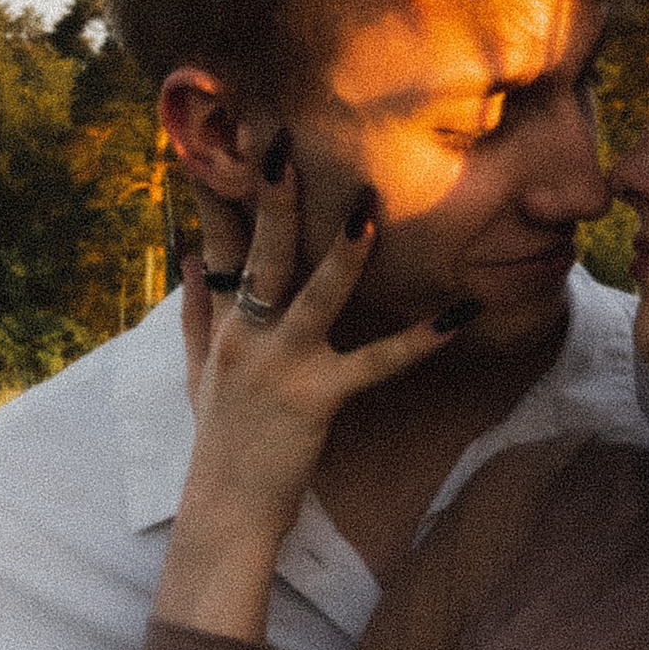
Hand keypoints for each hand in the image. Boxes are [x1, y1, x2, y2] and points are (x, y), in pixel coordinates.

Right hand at [159, 152, 457, 640]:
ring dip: (342, 251)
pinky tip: (459, 314)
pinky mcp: (318, 399)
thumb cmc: (218, 441)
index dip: (224, 189)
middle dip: (272, 195)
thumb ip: (197, 311)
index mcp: (225, 323)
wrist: (225, 512)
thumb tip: (188, 257)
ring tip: (366, 207)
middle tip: (284, 138)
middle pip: (261, 253)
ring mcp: (282, 365)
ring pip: (313, 295)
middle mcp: (248, 336)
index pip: (222, 243)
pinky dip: (421, 339)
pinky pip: (377, 363)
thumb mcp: (198, 372)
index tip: (230, 137)